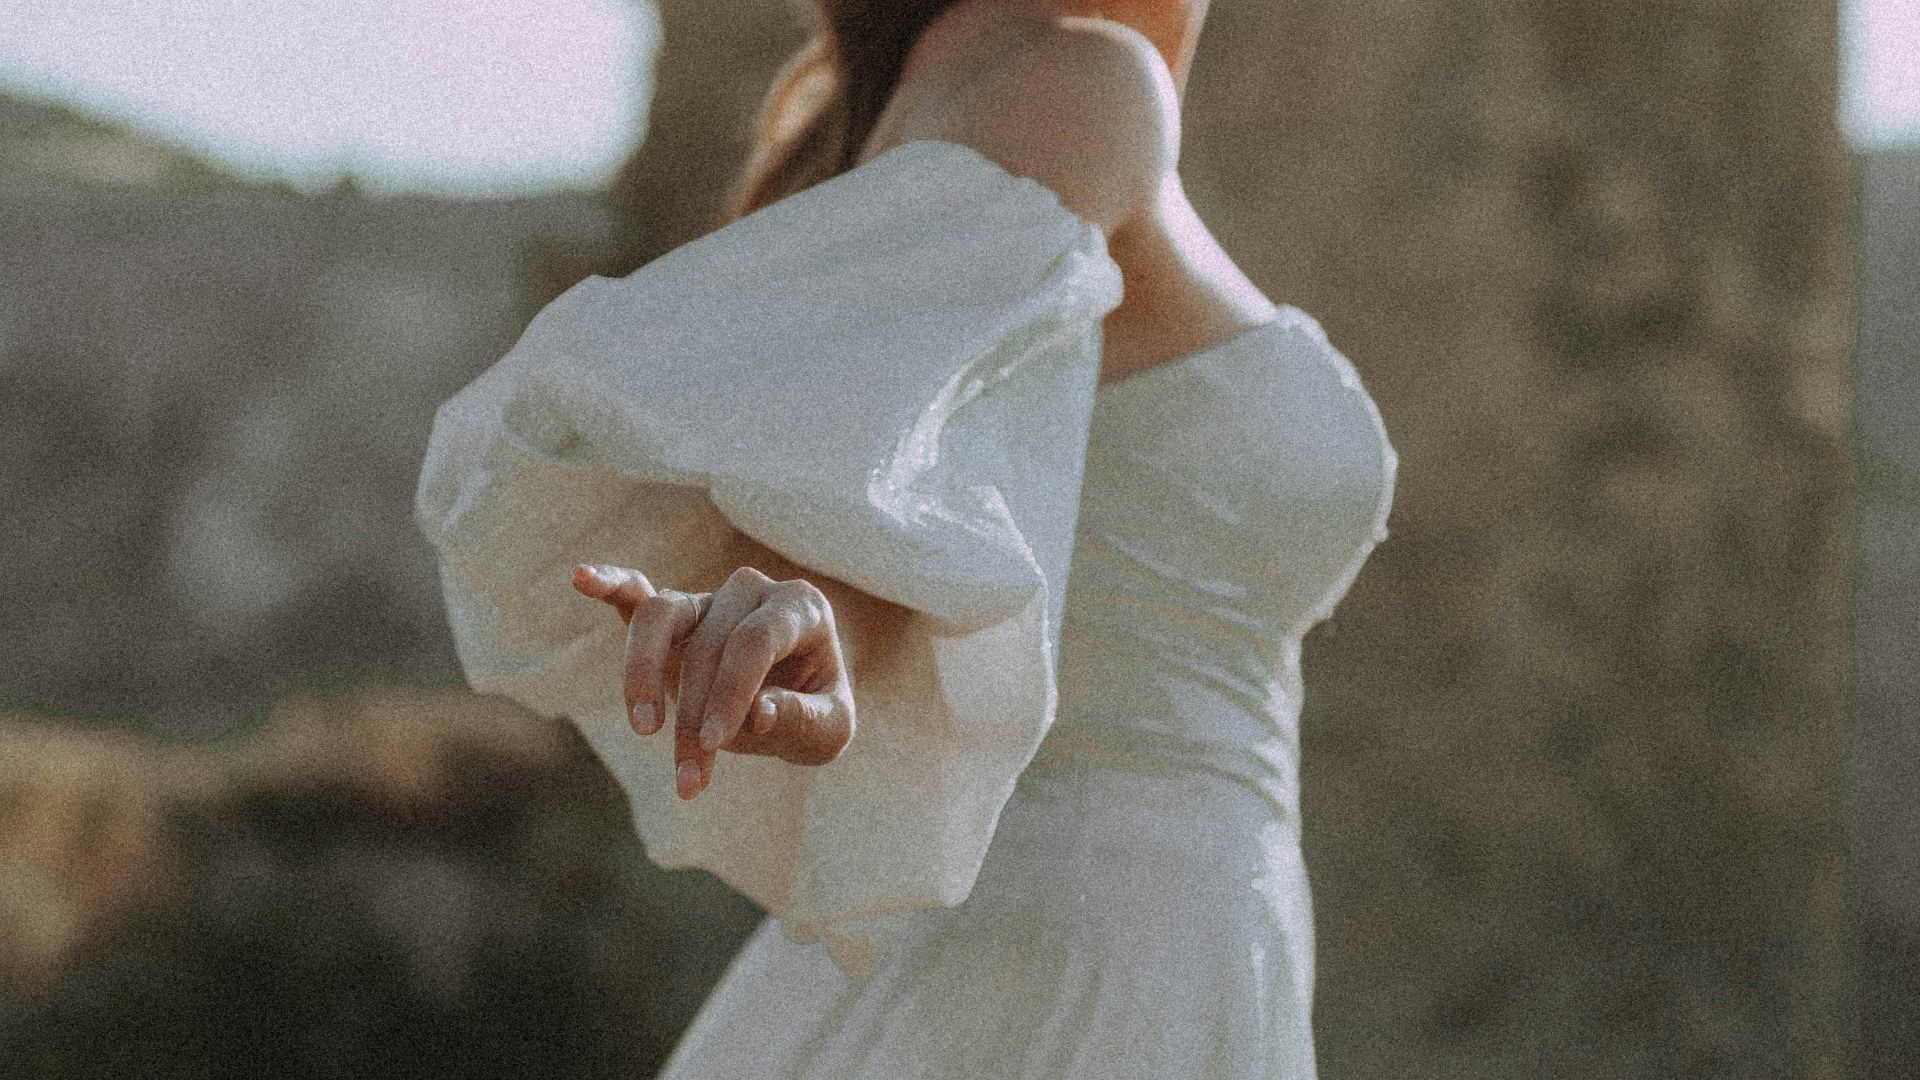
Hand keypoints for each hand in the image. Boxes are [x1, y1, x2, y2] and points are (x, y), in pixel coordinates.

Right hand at [572, 563, 855, 799]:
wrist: (798, 704)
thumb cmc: (814, 714)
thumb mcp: (828, 730)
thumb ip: (802, 719)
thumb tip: (759, 713)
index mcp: (802, 607)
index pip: (754, 641)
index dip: (730, 691)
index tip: (714, 745)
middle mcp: (753, 590)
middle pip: (708, 644)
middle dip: (693, 716)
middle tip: (690, 780)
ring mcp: (709, 599)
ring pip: (661, 616)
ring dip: (642, 673)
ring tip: (644, 729)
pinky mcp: (674, 615)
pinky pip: (637, 594)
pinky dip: (611, 585)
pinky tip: (582, 578)